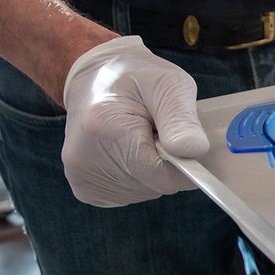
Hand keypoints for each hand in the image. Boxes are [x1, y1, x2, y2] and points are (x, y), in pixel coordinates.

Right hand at [61, 36, 208, 207]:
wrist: (96, 79)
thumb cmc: (136, 78)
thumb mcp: (168, 83)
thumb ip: (181, 118)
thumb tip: (194, 151)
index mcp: (104, 127)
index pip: (159, 174)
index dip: (183, 163)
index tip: (185, 141)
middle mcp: (82, 158)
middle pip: (152, 185)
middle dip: (167, 163)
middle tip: (158, 131)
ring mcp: (80, 176)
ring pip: (143, 192)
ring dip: (152, 170)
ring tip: (142, 138)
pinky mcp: (83, 188)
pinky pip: (128, 196)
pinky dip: (138, 178)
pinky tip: (129, 152)